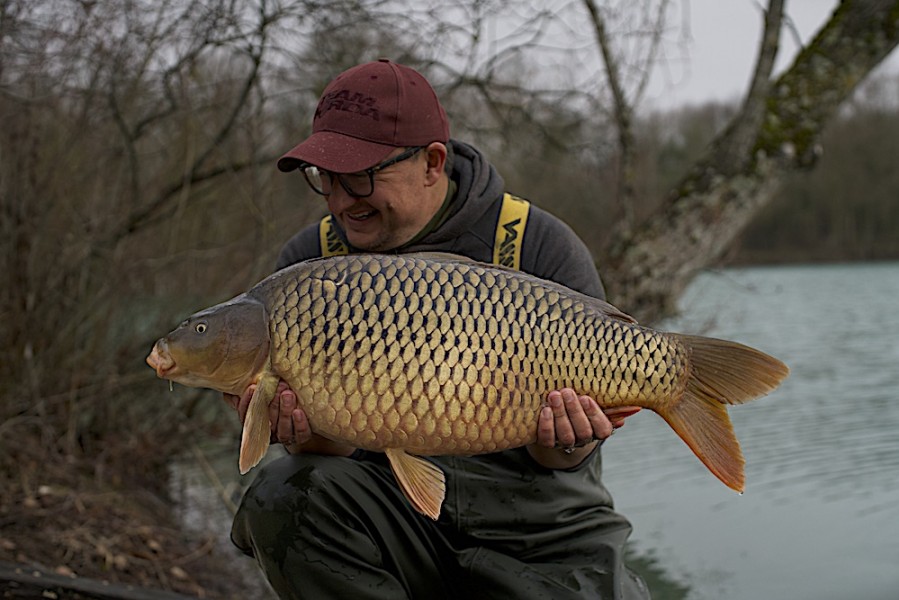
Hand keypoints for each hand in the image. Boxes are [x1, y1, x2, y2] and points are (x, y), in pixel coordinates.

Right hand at [223, 382, 355, 456]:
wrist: (306, 417)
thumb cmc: (279, 401)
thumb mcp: (263, 394)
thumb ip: (248, 393)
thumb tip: (229, 390)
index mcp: (256, 422)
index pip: (246, 415)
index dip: (247, 402)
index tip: (252, 387)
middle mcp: (270, 432)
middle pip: (267, 420)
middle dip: (271, 403)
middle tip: (277, 386)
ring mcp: (285, 436)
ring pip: (283, 428)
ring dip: (284, 411)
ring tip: (288, 394)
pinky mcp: (302, 437)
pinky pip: (300, 433)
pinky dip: (299, 423)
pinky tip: (298, 411)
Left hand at [527, 388, 639, 468]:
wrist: (559, 421)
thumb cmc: (582, 406)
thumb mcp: (598, 404)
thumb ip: (614, 406)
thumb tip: (635, 408)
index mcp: (598, 430)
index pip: (602, 429)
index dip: (594, 414)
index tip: (586, 398)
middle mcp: (583, 440)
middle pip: (583, 431)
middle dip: (574, 411)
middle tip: (567, 392)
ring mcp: (565, 444)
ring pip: (566, 435)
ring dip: (560, 414)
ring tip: (554, 396)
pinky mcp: (548, 443)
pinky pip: (547, 439)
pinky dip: (546, 425)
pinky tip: (545, 410)